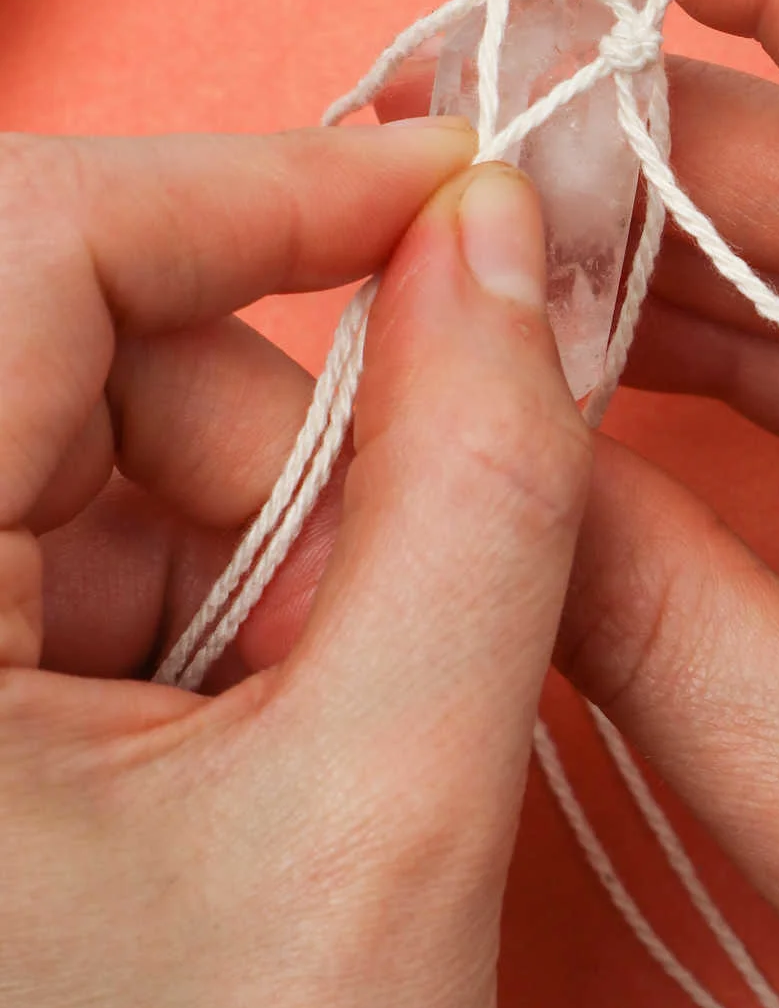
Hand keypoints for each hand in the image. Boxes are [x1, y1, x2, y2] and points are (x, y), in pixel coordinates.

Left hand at [4, 123, 589, 1007]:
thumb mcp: (386, 822)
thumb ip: (478, 495)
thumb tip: (503, 248)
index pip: (37, 239)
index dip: (260, 185)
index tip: (447, 185)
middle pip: (77, 347)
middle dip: (281, 435)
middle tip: (404, 587)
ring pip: (90, 450)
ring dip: (257, 539)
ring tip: (333, 725)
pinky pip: (73, 551)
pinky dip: (208, 604)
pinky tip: (265, 745)